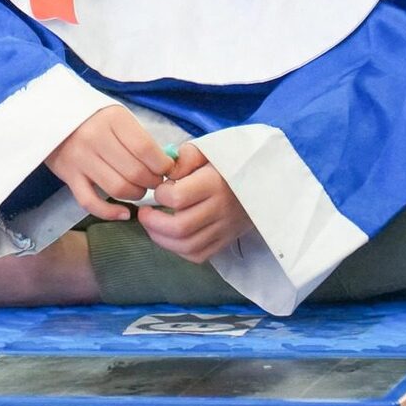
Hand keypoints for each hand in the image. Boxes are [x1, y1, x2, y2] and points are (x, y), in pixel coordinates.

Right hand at [45, 106, 172, 220]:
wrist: (49, 115)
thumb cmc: (94, 118)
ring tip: (138, 190)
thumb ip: (140, 139)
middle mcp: (95, 138)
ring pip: (117, 189)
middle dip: (152, 182)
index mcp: (113, 120)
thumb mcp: (118, 118)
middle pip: (134, 172)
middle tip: (154, 181)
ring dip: (135, 195)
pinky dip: (110, 213)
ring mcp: (80, 158)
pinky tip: (123, 214)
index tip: (167, 170)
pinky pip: (91, 202)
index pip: (145, 149)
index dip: (162, 165)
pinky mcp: (68, 176)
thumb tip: (168, 166)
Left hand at [139, 142, 252, 263]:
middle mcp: (221, 210)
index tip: (158, 187)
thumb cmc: (228, 163)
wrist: (262, 180)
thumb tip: (166, 172)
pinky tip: (169, 237)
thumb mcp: (208, 150)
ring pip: (188, 246)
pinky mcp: (225, 241)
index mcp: (214, 183)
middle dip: (153, 223)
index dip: (160, 195)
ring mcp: (224, 229)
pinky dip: (179, 250)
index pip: (178, 198)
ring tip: (151, 225)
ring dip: (161, 239)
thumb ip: (185, 157)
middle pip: (181, 227)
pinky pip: (199, 255)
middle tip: (143, 212)